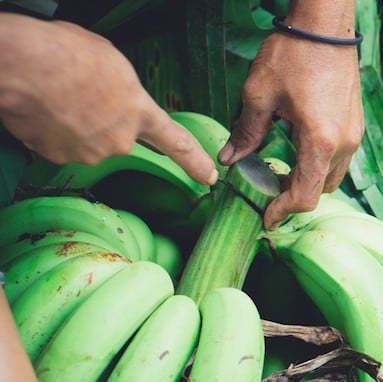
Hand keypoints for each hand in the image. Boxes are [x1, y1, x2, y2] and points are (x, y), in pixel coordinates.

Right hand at [0, 13, 216, 185]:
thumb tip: (117, 100)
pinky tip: (44, 108)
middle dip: (101, 119)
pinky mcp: (60, 158)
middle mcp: (120, 140)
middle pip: (117, 136)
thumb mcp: (112, 62)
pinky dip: (53, 130)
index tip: (209, 177)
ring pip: (88, 141)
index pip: (176, 143)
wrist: (24, 66)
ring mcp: (91, 152)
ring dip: (75, 124)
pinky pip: (61, 145)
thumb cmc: (67, 53)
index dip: (195, 162)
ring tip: (57, 96)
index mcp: (140, 112)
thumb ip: (124, 90)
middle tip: (78, 93)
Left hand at [218, 3, 362, 229]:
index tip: (266, 217)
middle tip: (267, 192)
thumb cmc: (294, 55)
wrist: (325, 26)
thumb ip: (246, 134)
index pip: (305, 196)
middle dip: (294, 197)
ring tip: (281, 172)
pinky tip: (298, 148)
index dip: (282, 212)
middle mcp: (344, 144)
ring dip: (308, 181)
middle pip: (321, 191)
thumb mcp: (259, 95)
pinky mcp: (356, 125)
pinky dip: (318, 164)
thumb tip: (229, 160)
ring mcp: (354, 135)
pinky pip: (339, 158)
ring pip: (332, 176)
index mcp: (320, 142)